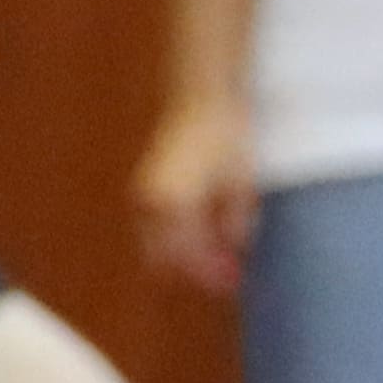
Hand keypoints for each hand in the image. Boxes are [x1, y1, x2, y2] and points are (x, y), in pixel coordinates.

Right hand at [132, 96, 258, 291]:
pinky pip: (154, 233)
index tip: (234, 282)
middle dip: (196, 273)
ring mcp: (142, 198)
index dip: (212, 274)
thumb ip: (234, 225)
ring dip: (183, 260)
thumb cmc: (226, 137)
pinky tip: (204, 238)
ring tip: (218, 258)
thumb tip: (232, 253)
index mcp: (174, 203)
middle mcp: (150, 204)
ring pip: (155, 250)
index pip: (189, 256)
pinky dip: (174, 243)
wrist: (203, 100)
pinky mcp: (143, 193)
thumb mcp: (240, 185)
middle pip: (165, 261)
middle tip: (227, 277)